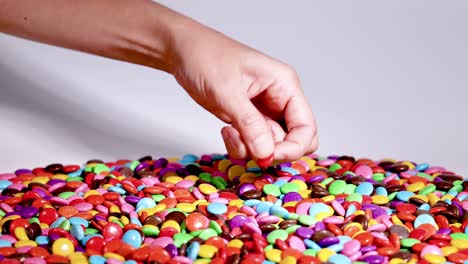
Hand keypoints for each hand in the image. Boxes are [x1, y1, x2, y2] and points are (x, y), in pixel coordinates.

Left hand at [169, 22, 317, 162]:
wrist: (182, 52)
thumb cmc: (206, 58)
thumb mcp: (227, 91)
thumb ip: (249, 124)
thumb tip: (266, 154)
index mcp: (285, 85)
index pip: (306, 127)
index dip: (293, 148)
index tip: (267, 156)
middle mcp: (280, 100)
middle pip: (294, 141)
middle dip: (272, 151)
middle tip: (249, 148)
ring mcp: (264, 111)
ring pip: (271, 147)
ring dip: (250, 149)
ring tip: (229, 131)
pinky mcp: (248, 120)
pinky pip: (254, 145)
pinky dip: (240, 147)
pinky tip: (226, 130)